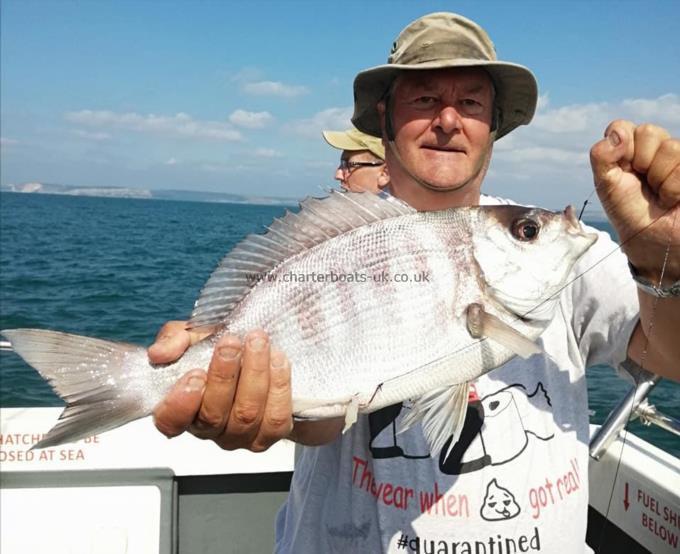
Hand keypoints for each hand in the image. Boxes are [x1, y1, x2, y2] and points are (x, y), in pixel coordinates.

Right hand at [151, 325, 293, 451]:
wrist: (256, 353)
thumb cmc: (217, 349)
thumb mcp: (192, 337)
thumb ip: (173, 340)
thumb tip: (160, 353)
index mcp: (182, 409)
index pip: (170, 421)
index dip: (181, 403)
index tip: (195, 373)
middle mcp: (209, 429)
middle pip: (213, 415)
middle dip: (224, 375)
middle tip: (232, 342)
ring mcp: (239, 436)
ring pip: (246, 414)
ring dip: (254, 373)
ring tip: (258, 341)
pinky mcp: (269, 434)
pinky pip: (276, 418)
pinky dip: (279, 386)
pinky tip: (278, 359)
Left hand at [590, 121, 679, 282]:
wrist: (655, 241)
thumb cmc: (629, 213)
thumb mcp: (606, 186)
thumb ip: (601, 157)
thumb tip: (616, 134)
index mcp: (627, 150)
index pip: (621, 127)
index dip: (620, 147)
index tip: (621, 170)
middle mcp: (654, 149)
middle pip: (648, 131)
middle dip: (641, 163)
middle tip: (644, 184)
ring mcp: (677, 158)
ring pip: (671, 147)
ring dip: (661, 179)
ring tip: (661, 194)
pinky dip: (675, 186)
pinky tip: (675, 197)